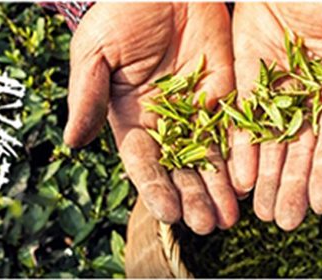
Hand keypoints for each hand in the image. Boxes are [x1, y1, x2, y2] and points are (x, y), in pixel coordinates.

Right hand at [64, 3, 237, 233]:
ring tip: (230, 217)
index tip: (168, 212)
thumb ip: (86, 96)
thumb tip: (71, 144)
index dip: (154, 188)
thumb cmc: (118, 13)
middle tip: (207, 223)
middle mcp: (164, 121)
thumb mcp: (94, 53)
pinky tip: (250, 180)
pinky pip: (237, 127)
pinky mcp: (227, 90)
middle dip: (193, 197)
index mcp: (129, 118)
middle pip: (180, 168)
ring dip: (220, 188)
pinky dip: (243, 155)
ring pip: (211, 156)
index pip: (142, 162)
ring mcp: (197, 107)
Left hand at [229, 3, 321, 229]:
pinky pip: (241, 118)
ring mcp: (276, 88)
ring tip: (260, 212)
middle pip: (299, 149)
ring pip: (270, 141)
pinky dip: (238, 146)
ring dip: (265, 177)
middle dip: (292, 185)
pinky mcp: (246, 77)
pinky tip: (235, 176)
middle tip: (285, 221)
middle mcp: (309, 95)